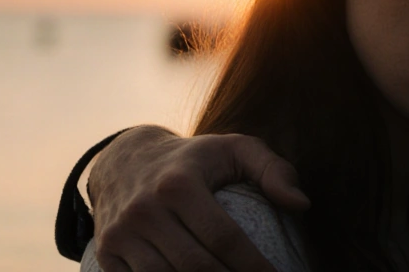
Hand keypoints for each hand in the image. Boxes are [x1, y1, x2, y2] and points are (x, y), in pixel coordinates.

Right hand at [88, 126, 310, 271]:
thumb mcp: (236, 148)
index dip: (253, 266)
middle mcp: (145, 210)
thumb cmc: (196, 158)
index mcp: (180, 184)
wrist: (125, 159)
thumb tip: (302, 205)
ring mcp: (121, 234)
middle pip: (195, 266)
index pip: (224, 238)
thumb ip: (273, 170)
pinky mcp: (106, 253)